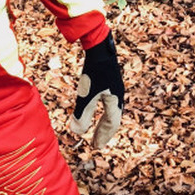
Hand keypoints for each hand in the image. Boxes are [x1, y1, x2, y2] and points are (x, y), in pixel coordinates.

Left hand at [68, 32, 123, 149]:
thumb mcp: (86, 95)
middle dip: (104, 131)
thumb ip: (82, 114)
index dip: (103, 135)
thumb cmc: (94, 72)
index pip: (111, 123)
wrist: (99, 48)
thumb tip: (76, 133)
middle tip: (96, 143)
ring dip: (103, 122)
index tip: (95, 146)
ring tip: (96, 129)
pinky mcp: (108, 81)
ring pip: (110, 110)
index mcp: (116, 101)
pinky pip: (107, 102)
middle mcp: (118, 95)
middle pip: (112, 118)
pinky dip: (101, 110)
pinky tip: (94, 109)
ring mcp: (114, 88)